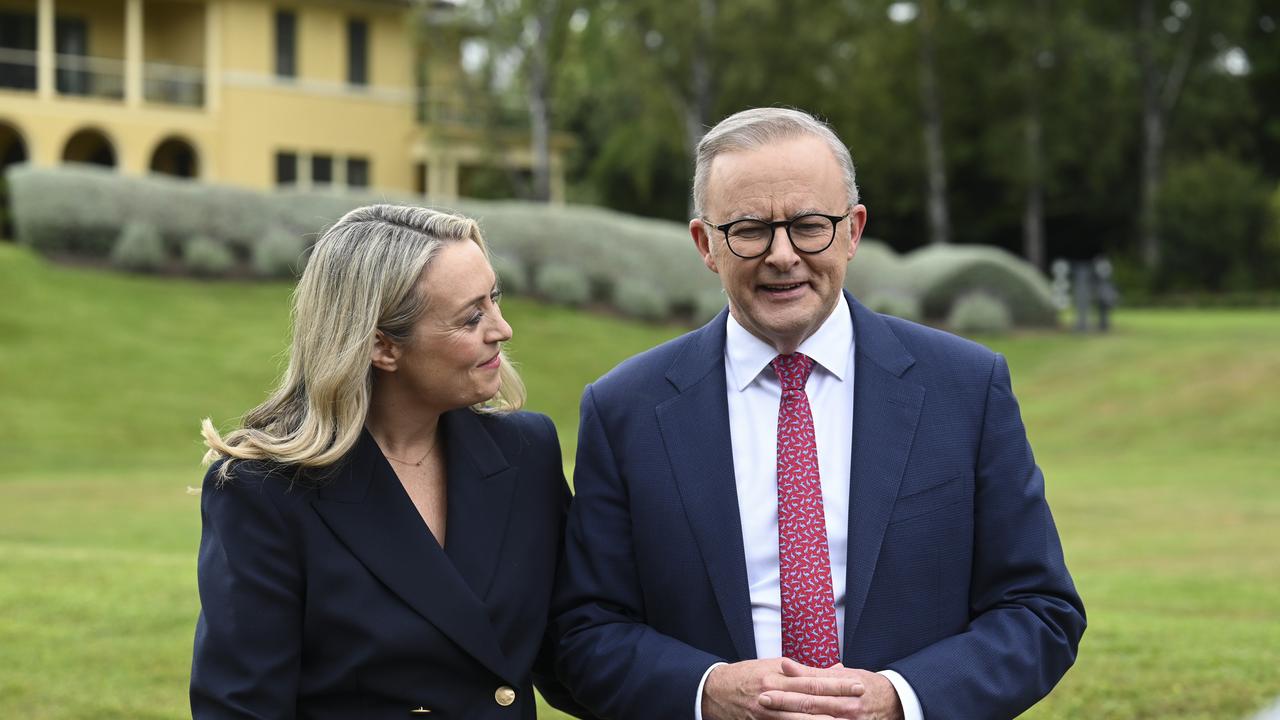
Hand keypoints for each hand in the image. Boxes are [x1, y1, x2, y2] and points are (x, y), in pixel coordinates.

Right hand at [701, 658, 865, 719]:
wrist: (713, 691)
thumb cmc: (745, 676)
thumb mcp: (771, 666)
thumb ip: (800, 671)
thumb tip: (831, 670)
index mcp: (777, 675)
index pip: (813, 680)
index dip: (836, 683)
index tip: (857, 683)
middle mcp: (773, 694)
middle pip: (811, 701)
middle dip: (837, 703)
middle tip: (860, 703)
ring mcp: (766, 714)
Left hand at [757, 660, 903, 719]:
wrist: (896, 702)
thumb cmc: (866, 685)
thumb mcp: (843, 674)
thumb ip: (812, 672)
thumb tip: (785, 664)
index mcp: (844, 687)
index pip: (812, 686)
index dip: (789, 685)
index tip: (767, 685)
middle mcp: (847, 706)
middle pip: (811, 704)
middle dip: (785, 703)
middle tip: (762, 699)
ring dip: (792, 718)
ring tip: (771, 715)